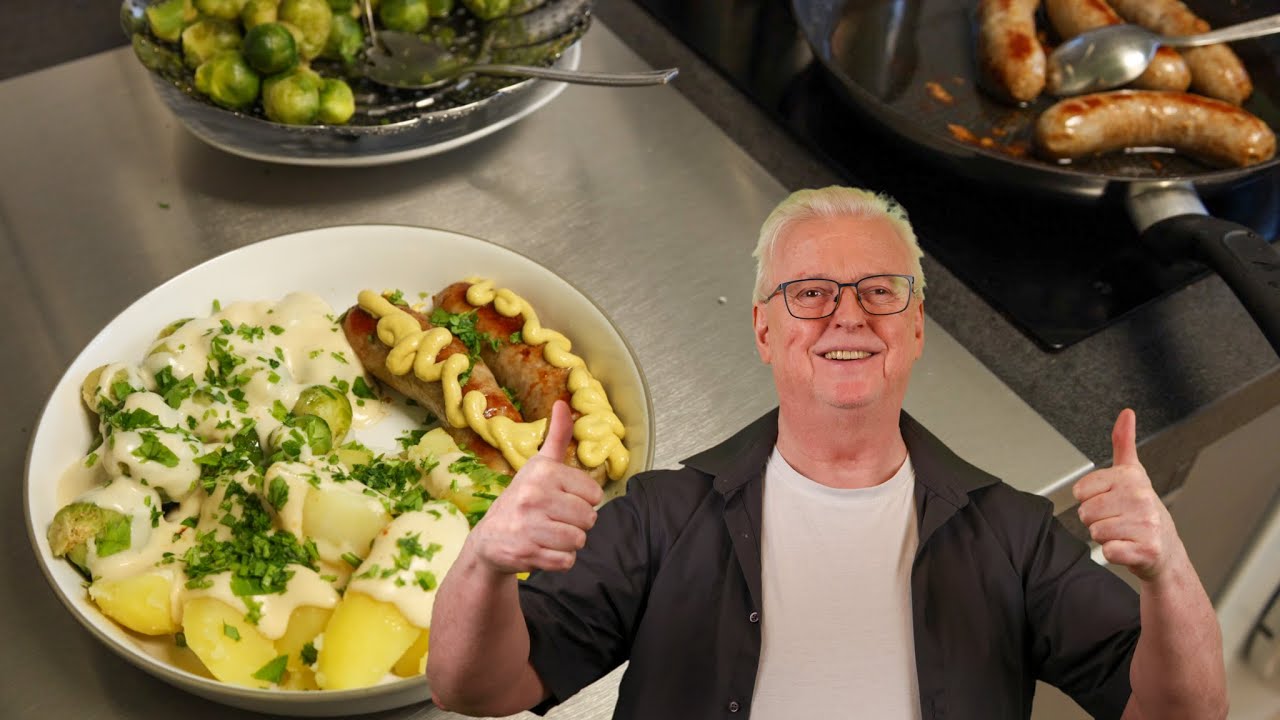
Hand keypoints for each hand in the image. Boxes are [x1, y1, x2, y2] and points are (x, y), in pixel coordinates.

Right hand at [465, 400, 603, 574]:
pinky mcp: (526, 553)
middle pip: (589, 519)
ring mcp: (529, 526)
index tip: (561, 500)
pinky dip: (558, 560)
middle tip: (554, 520)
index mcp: (543, 472)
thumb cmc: (522, 498)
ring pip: (579, 541)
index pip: (594, 494)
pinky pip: (566, 562)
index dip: (583, 501)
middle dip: (576, 524)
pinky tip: (542, 550)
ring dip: (568, 543)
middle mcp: (534, 496)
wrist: (489, 539)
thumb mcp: (538, 464)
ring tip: (548, 534)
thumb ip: (557, 436)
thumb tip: (565, 403)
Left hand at [1073, 409, 1181, 582]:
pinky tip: (1129, 548)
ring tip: (1124, 534)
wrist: (1166, 551)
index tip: (1110, 501)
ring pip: (1095, 532)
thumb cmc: (1144, 512)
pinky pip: (1108, 552)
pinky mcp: (1146, 550)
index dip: (1090, 500)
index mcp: (1131, 478)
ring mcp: (1146, 524)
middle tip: (1118, 521)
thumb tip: (1126, 413)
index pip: (1081, 491)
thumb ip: (1124, 443)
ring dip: (1105, 537)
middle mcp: (1140, 498)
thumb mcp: (1133, 473)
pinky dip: (1114, 554)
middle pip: (1086, 512)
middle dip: (1096, 520)